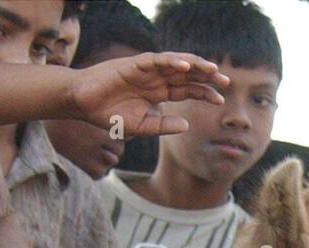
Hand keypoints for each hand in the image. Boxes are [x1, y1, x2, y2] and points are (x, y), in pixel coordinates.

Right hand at [68, 52, 229, 138]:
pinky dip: (170, 61)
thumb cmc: (108, 114)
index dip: (203, 92)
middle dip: (206, 76)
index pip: (186, 89)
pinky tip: (185, 66)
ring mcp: (145, 70)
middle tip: (225, 81)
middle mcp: (155, 78)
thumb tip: (186, 125)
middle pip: (186, 74)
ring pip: (175, 63)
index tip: (220, 99)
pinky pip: (155, 61)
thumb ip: (163, 125)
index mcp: (158, 92)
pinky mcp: (133, 65)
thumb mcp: (141, 126)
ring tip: (212, 69)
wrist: (83, 104)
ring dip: (194, 65)